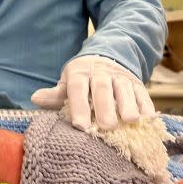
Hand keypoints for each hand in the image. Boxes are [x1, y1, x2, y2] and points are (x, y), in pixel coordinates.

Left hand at [31, 55, 154, 130]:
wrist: (108, 57)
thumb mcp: (68, 82)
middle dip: (105, 106)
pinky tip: (147, 118)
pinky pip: (142, 92)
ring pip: (124, 88)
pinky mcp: (137, 83)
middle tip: (107, 126)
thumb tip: (35, 99)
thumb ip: (55, 95)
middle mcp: (101, 72)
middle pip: (103, 88)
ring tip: (130, 120)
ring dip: (128, 104)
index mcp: (80, 72)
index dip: (78, 105)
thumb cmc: (83, 79)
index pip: (78, 87)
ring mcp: (121, 77)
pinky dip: (145, 104)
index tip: (79, 125)